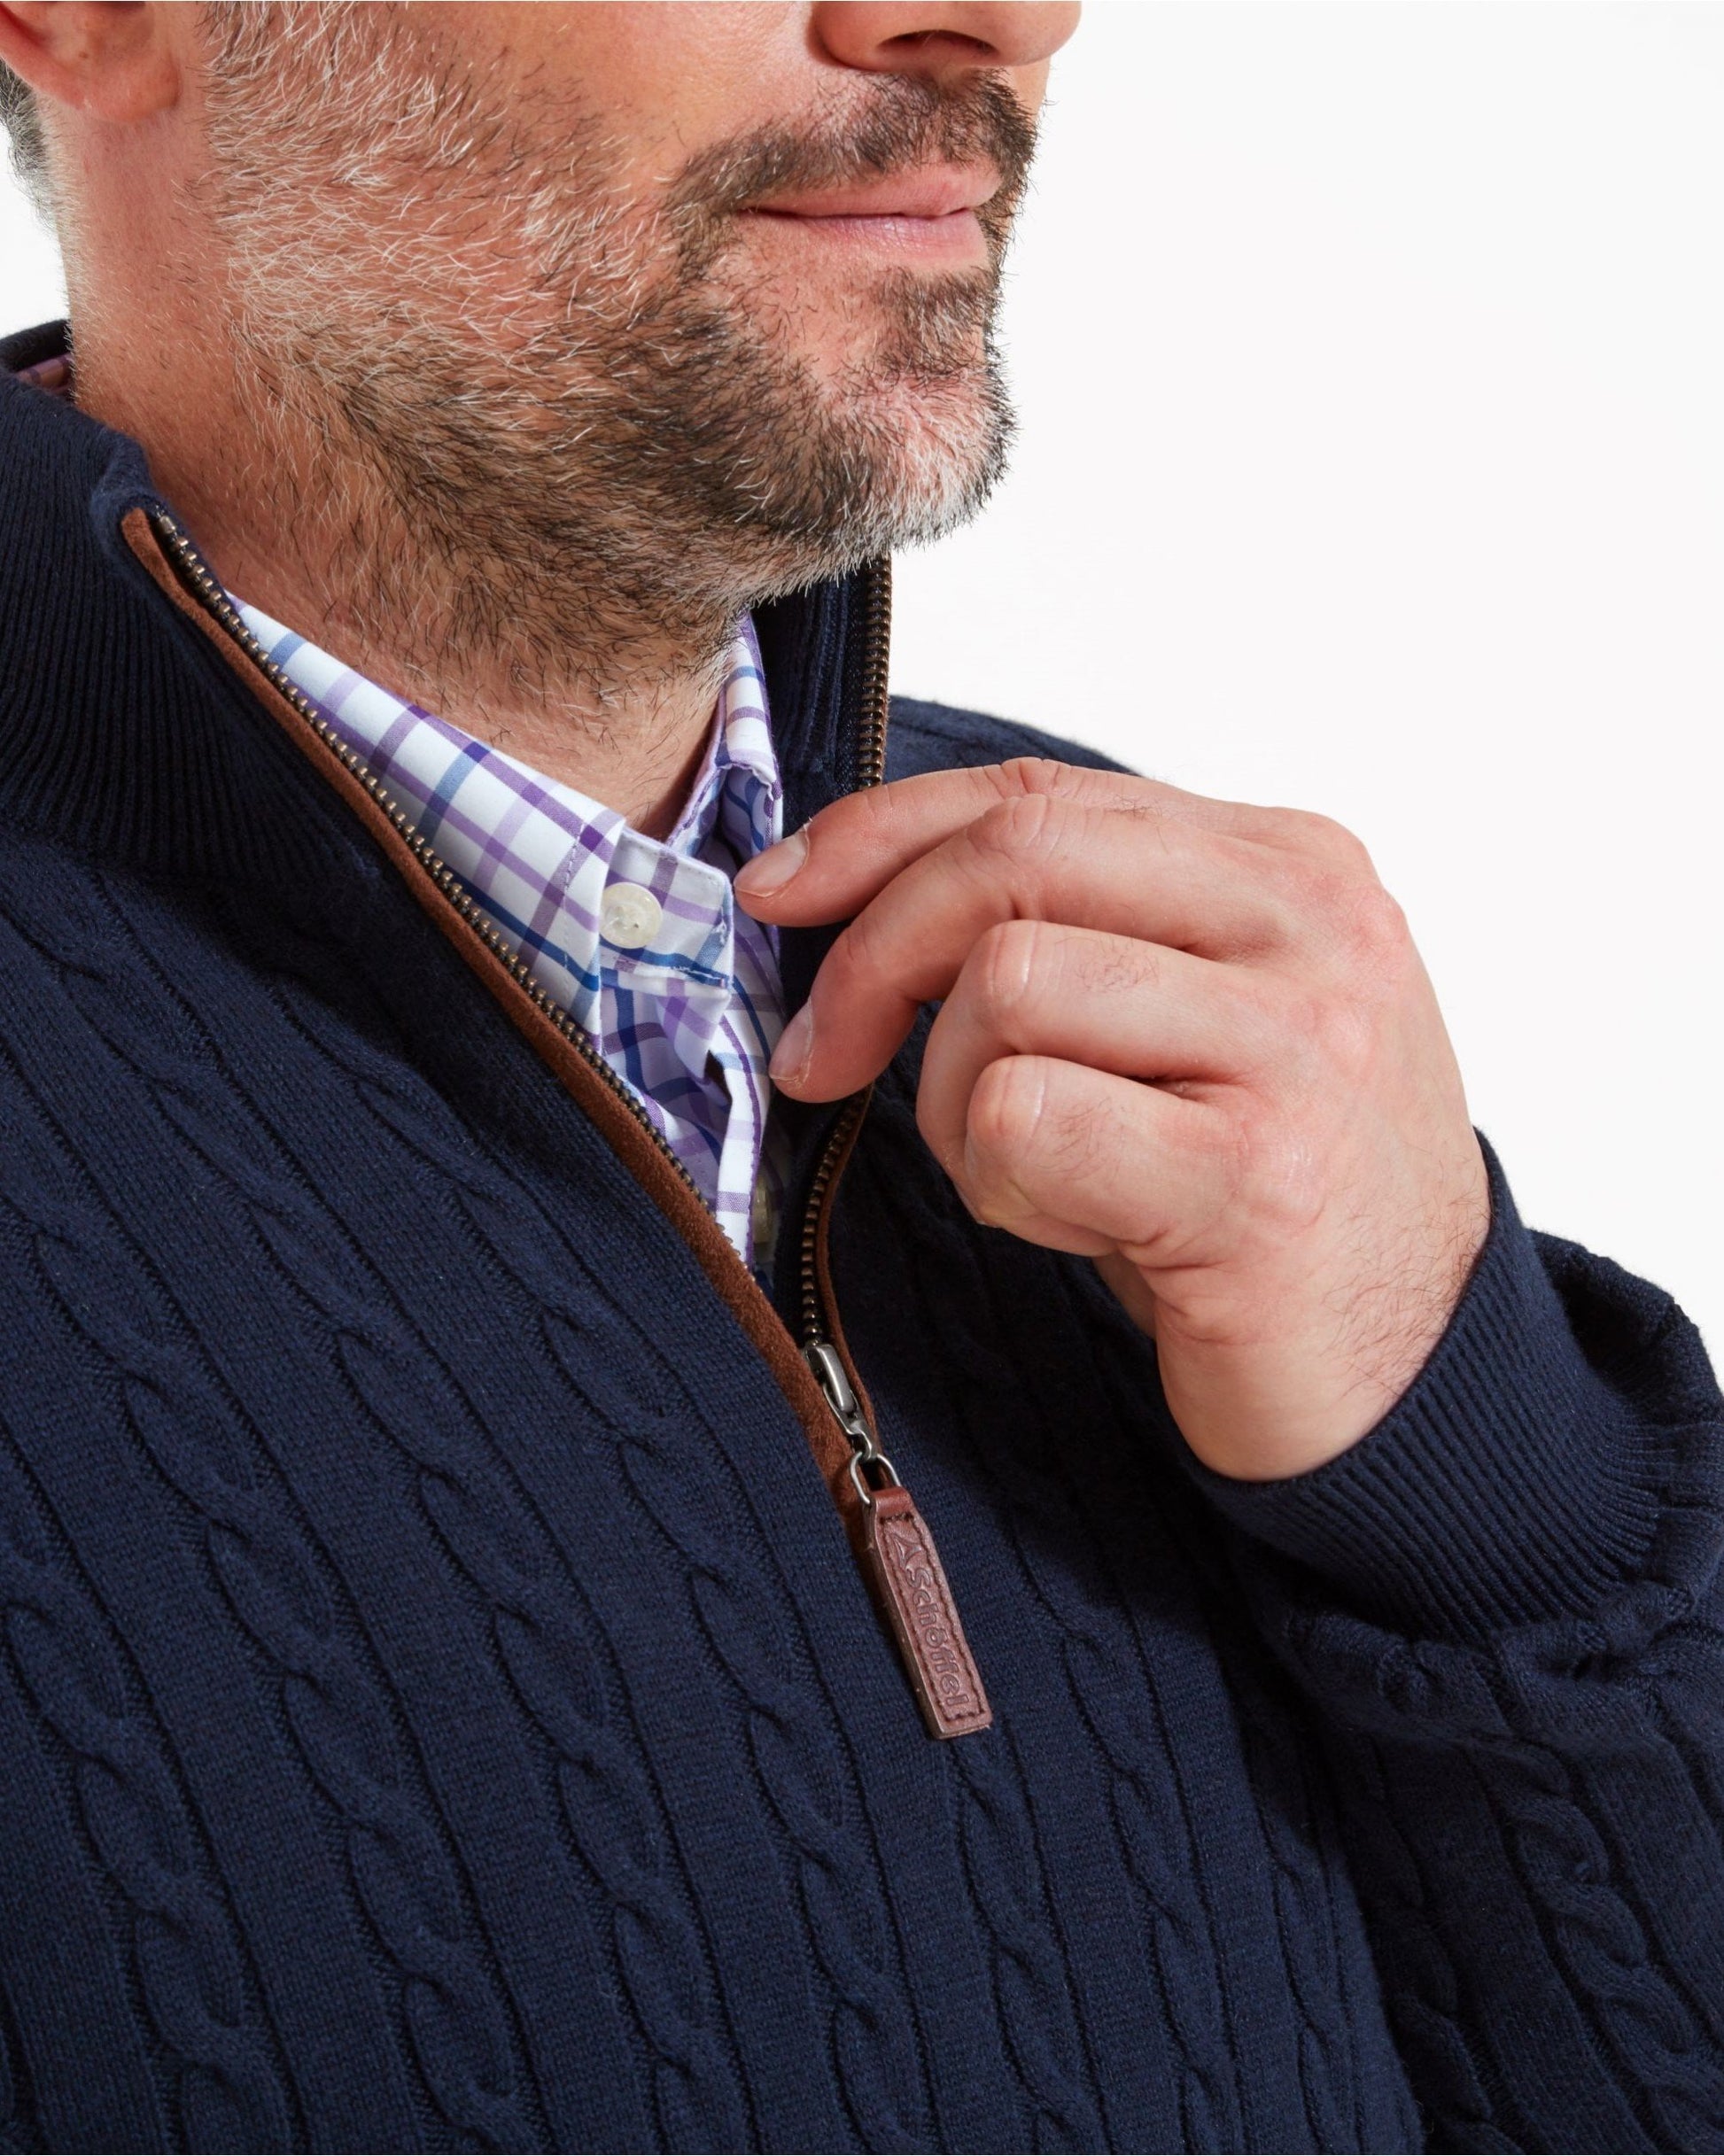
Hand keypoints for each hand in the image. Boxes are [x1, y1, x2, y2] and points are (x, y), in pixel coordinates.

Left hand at [735, 758, 1489, 1481]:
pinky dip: (1004, 1185)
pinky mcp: (1254, 1176)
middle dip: (871, 955)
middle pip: (1011, 857)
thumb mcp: (1192, 1019)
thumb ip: (1083, 926)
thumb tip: (852, 881)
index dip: (881, 832)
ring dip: (957, 1103)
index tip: (781, 891)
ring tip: (1032, 1174)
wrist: (1410, 1369)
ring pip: (1003, 987)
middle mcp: (1310, 930)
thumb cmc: (1263, 1190)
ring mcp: (1295, 1045)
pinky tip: (1080, 1227)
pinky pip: (1023, 1118)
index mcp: (1292, 867)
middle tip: (820, 1060)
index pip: (1042, 795)